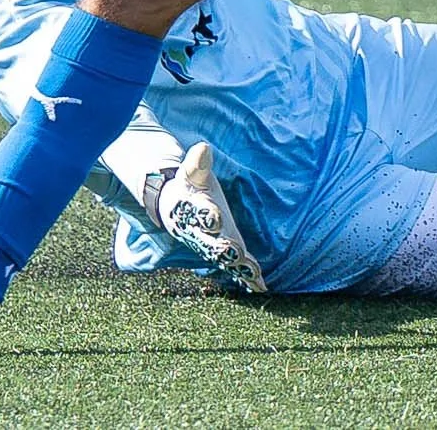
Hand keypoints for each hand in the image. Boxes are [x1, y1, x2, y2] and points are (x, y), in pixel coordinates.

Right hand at [154, 143, 266, 292]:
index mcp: (195, 211)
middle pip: (212, 242)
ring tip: (253, 275)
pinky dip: (247, 277)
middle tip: (234, 251)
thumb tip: (203, 148)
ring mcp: (214, 244)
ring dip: (238, 266)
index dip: (208, 215)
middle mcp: (203, 233)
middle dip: (223, 248)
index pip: (201, 213)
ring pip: (225, 258)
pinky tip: (261, 287)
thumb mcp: (191, 172)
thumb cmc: (189, 186)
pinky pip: (236, 265)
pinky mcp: (225, 250)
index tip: (214, 216)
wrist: (175, 206)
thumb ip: (196, 162)